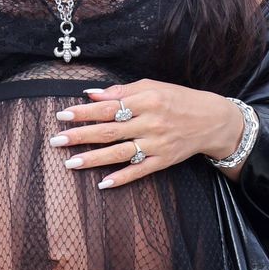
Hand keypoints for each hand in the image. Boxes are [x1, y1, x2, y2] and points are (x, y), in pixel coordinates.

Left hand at [49, 80, 246, 189]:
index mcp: (146, 100)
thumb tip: (91, 94)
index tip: (62, 116)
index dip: (84, 112)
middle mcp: (150, 122)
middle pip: (109, 131)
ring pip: (120, 153)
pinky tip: (103, 183)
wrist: (212, 120)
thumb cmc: (178, 99)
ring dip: (93, 159)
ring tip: (70, 163)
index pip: (108, 107)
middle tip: (56, 141)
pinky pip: (139, 171)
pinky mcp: (163, 161)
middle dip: (80, 136)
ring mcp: (156, 144)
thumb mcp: (152, 86)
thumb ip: (122, 91)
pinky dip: (122, 177)